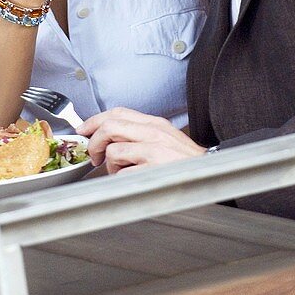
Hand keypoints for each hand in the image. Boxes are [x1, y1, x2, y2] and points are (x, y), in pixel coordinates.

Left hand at [78, 107, 207, 171]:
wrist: (211, 176)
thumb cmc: (186, 162)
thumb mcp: (165, 138)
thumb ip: (139, 133)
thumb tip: (109, 137)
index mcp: (154, 123)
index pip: (117, 112)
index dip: (94, 120)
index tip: (83, 130)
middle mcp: (153, 133)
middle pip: (109, 127)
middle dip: (93, 142)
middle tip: (93, 156)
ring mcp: (154, 151)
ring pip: (112, 151)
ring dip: (109, 165)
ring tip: (119, 171)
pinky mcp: (153, 170)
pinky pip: (122, 174)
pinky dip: (120, 180)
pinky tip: (129, 181)